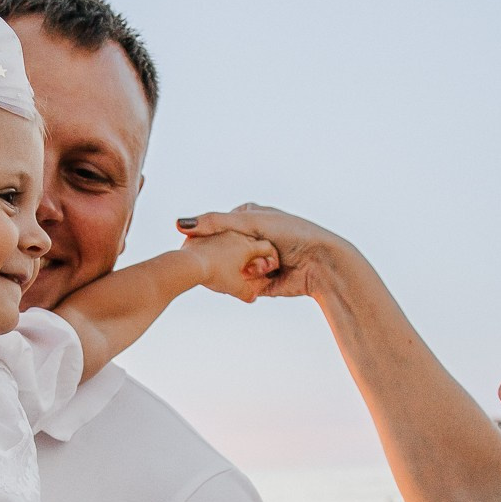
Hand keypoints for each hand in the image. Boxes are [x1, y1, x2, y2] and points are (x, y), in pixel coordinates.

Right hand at [177, 206, 348, 300]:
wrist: (321, 263)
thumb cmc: (291, 234)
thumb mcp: (249, 222)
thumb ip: (213, 223)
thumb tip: (179, 224)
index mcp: (250, 215)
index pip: (217, 226)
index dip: (207, 237)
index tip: (196, 244)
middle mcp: (252, 237)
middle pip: (224, 250)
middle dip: (224, 257)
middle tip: (223, 261)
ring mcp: (257, 260)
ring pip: (233, 269)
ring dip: (238, 272)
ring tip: (251, 269)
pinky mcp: (262, 281)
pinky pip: (244, 286)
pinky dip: (247, 285)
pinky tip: (253, 282)